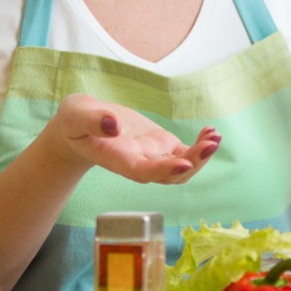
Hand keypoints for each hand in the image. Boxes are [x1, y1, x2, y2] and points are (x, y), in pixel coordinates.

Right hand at [48, 93, 221, 183]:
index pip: (142, 171)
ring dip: (201, 156)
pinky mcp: (161, 147)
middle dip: (194, 163)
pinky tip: (210, 132)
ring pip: (181, 167)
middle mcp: (137, 163)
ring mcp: (152, 157)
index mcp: (117, 159)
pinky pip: (185, 153)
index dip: (164, 170)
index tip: (184, 164)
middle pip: (169, 174)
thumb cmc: (75, 122)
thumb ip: (92, 121)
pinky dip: (199, 146)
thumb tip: (113, 124)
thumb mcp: (76, 115)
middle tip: (211, 143)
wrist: (81, 126)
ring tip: (215, 137)